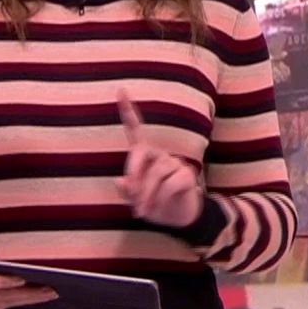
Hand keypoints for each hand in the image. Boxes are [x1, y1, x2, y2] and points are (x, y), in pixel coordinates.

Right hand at [0, 245, 56, 308]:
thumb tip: (6, 263)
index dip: (2, 282)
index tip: (23, 279)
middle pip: (1, 296)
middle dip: (27, 293)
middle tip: (49, 290)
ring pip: (6, 304)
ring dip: (28, 299)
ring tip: (48, 293)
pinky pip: (3, 307)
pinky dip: (19, 302)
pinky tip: (35, 297)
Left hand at [117, 91, 202, 227]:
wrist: (179, 219)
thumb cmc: (154, 204)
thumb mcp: (135, 200)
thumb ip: (126, 191)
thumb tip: (120, 181)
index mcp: (144, 156)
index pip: (135, 129)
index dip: (127, 110)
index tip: (120, 90)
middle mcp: (159, 155)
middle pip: (142, 153)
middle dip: (133, 171)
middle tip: (131, 194)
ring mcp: (175, 163)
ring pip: (155, 175)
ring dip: (146, 196)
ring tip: (142, 212)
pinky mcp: (187, 175)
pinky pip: (170, 184)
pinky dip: (160, 198)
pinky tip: (159, 207)